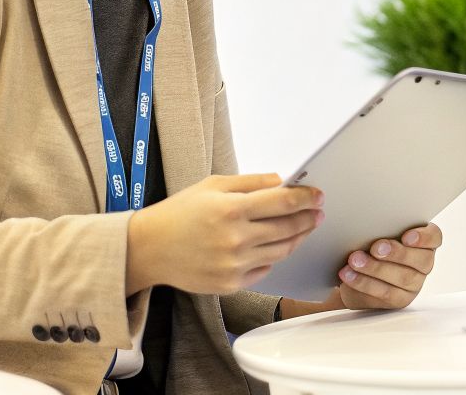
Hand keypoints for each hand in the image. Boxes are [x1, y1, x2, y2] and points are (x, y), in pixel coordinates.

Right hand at [127, 173, 322, 294]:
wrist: (148, 249)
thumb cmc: (179, 212)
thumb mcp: (212, 185)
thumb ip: (250, 183)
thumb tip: (282, 182)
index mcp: (231, 209)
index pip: (283, 203)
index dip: (306, 198)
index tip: (318, 195)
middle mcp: (235, 239)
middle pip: (288, 228)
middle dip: (308, 218)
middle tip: (318, 211)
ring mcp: (234, 265)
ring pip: (281, 251)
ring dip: (298, 238)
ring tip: (304, 227)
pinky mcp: (230, 284)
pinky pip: (264, 269)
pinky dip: (273, 256)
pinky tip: (275, 245)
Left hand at [334, 223, 441, 309]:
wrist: (353, 274)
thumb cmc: (368, 246)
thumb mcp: (376, 233)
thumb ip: (379, 227)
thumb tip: (367, 220)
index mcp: (423, 242)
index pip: (434, 237)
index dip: (424, 237)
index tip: (407, 236)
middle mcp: (423, 264)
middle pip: (421, 259)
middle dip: (397, 253)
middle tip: (376, 247)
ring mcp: (414, 284)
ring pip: (403, 277)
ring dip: (376, 268)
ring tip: (355, 260)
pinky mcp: (398, 300)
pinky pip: (385, 293)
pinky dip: (365, 282)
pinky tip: (349, 275)